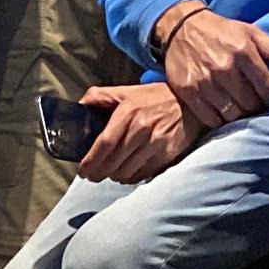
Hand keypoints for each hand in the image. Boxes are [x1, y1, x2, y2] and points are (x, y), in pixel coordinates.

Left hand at [78, 83, 204, 183]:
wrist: (189, 101)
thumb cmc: (154, 99)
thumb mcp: (126, 91)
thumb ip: (100, 96)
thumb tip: (79, 106)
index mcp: (128, 112)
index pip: (104, 144)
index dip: (90, 162)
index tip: (83, 170)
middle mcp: (141, 128)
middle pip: (111, 164)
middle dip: (98, 173)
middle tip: (93, 174)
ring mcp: (155, 143)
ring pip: (124, 173)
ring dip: (114, 175)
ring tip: (113, 169)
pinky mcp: (165, 155)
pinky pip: (140, 175)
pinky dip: (130, 176)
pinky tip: (129, 168)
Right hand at [158, 6, 268, 127]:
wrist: (183, 30)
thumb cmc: (221, 33)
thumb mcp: (250, 33)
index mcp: (243, 52)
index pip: (266, 86)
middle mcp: (224, 68)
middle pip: (248, 104)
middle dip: (255, 109)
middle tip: (255, 109)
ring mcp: (205, 83)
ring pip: (230, 114)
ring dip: (238, 118)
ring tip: (241, 113)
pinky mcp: (189, 93)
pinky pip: (210, 119)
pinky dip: (219, 122)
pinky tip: (223, 115)